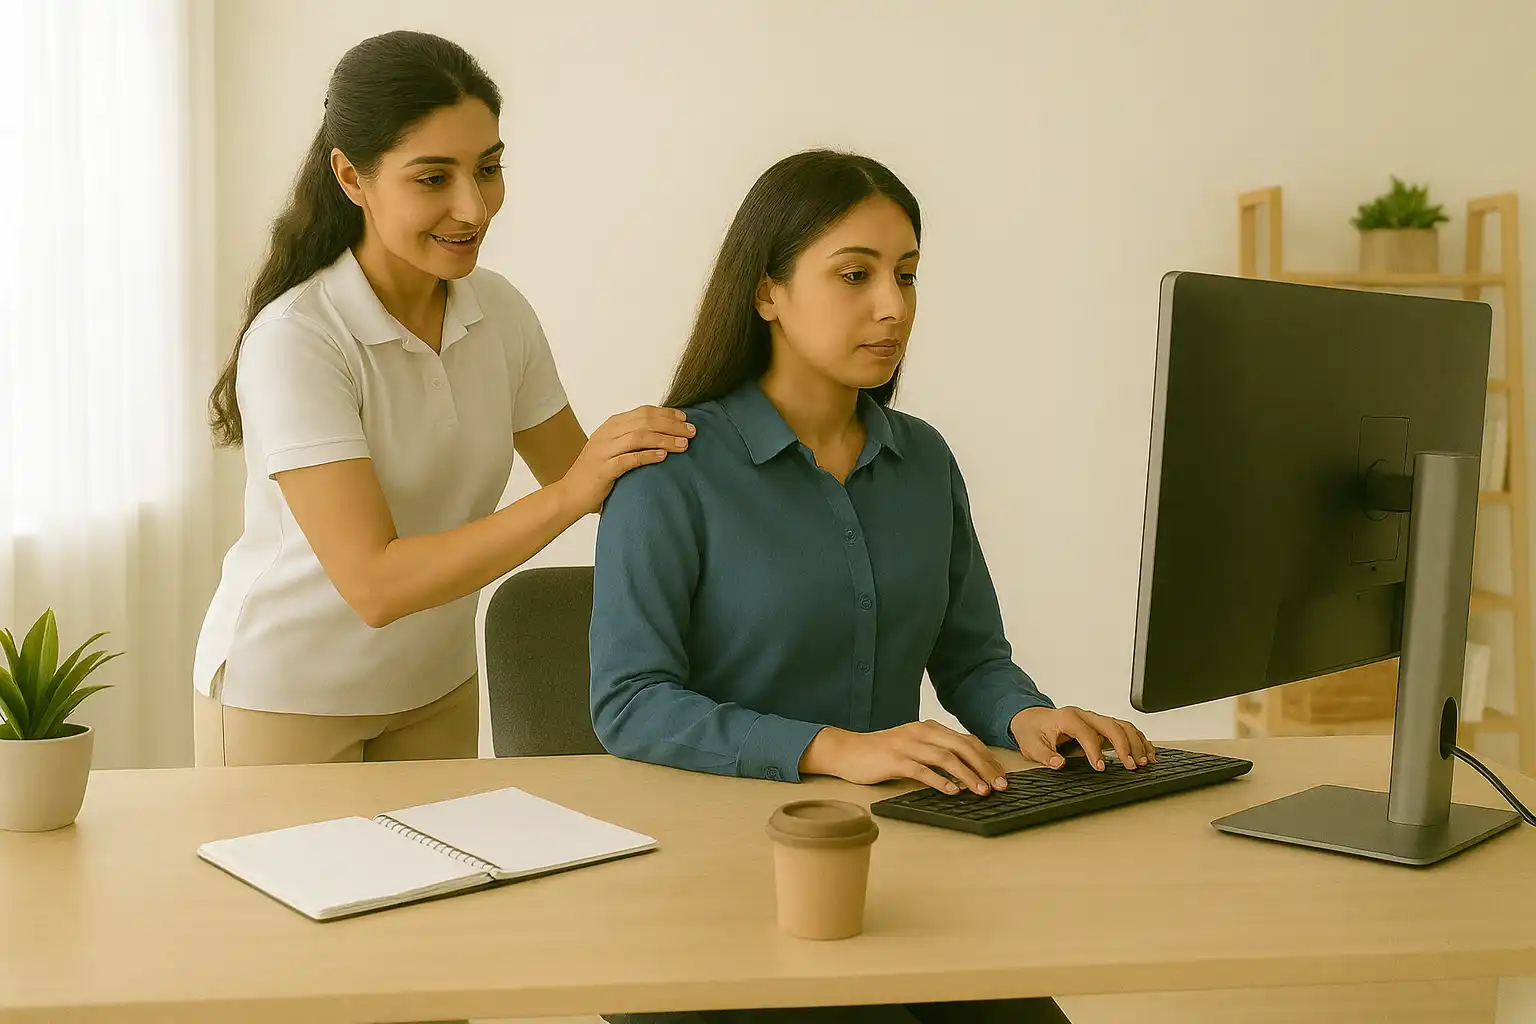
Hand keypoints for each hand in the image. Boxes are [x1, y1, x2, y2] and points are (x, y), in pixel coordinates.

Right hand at [556, 406, 694, 514]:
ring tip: (684, 445)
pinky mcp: (604, 469)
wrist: (570, 494)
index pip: (643, 412)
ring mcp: (604, 451)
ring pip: (639, 437)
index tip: (685, 418)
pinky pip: (629, 459)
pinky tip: (664, 457)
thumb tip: (664, 433)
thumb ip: (632, 439)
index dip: (666, 413)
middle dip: (671, 425)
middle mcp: (607, 434)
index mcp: (611, 426)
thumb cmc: (596, 473)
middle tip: (691, 432)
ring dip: (665, 439)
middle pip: (645, 421)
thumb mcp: (613, 448)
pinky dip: (648, 456)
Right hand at [799, 721, 1010, 795]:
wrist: (846, 751)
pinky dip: (939, 781)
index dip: (986, 758)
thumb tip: (965, 769)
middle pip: (962, 747)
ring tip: (981, 791)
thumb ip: (934, 751)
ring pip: (945, 757)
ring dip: (967, 775)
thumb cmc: (880, 753)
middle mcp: (921, 732)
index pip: (966, 740)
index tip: (1001, 776)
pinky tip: (951, 792)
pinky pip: (921, 770)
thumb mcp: (912, 746)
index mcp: (928, 728)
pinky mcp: (893, 760)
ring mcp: (907, 745)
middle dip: (984, 767)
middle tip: (999, 786)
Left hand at [1010, 705, 1155, 771]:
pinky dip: (1138, 739)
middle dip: (1124, 745)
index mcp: (1067, 717)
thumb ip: (1044, 754)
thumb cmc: (1033, 730)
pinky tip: (1147, 752)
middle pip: (1111, 725)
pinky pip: (1124, 728)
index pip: (1086, 732)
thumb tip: (1058, 763)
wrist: (1032, 718)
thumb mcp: (1031, 744)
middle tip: (1131, 765)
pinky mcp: (1101, 725)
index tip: (1100, 767)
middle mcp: (1085, 715)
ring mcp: (1095, 719)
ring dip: (1136, 742)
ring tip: (1144, 761)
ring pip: (1122, 725)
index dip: (1094, 750)